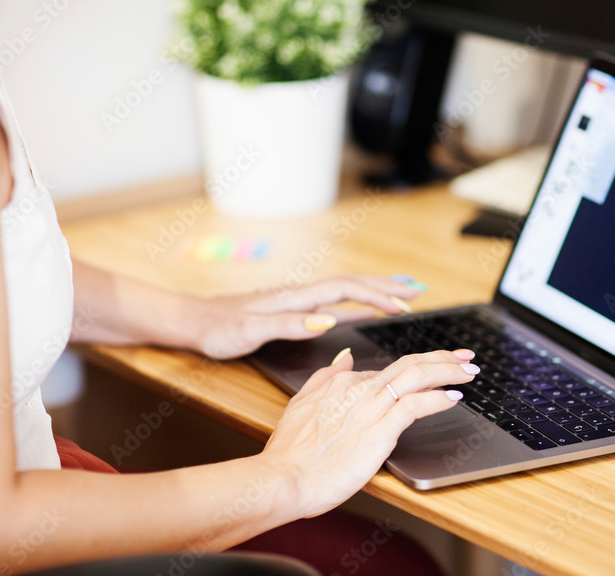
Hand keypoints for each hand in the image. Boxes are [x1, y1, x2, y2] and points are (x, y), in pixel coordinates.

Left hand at [187, 274, 424, 359]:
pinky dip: (358, 305)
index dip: (375, 295)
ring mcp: (300, 302)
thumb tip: (327, 320)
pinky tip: (369, 311)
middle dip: (387, 285)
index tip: (402, 305)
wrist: (195, 321)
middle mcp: (302, 295)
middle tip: (419, 289)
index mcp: (296, 297)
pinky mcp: (296, 311)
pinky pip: (336, 304)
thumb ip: (289, 325)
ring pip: (347, 292)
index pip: (345, 290)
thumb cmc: (219, 328)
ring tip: (406, 293)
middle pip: (353, 284)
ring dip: (377, 291)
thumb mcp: (250, 331)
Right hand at [262, 348, 478, 518]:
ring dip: (448, 371)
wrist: (283, 478)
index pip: (386, 371)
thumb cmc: (290, 454)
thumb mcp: (301, 404)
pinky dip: (438, 398)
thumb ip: (325, 378)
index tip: (430, 371)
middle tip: (465, 357)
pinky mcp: (380, 430)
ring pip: (418, 377)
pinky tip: (454, 398)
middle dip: (442, 358)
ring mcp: (371, 407)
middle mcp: (359, 389)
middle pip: (410, 364)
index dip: (413, 370)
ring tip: (468, 371)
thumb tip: (344, 357)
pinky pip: (416, 405)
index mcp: (342, 383)